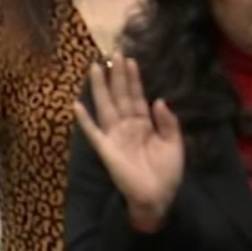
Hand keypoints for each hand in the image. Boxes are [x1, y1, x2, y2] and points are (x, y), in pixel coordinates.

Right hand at [72, 59, 184, 231]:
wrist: (159, 197)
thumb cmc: (168, 172)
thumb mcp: (174, 143)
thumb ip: (168, 122)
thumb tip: (158, 100)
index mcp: (145, 124)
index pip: (137, 96)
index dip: (134, 79)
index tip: (130, 60)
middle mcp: (128, 126)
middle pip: (121, 96)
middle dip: (117, 76)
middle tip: (114, 54)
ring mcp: (115, 136)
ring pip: (106, 107)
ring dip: (101, 88)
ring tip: (96, 68)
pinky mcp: (107, 150)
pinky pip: (93, 133)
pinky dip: (85, 120)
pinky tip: (77, 105)